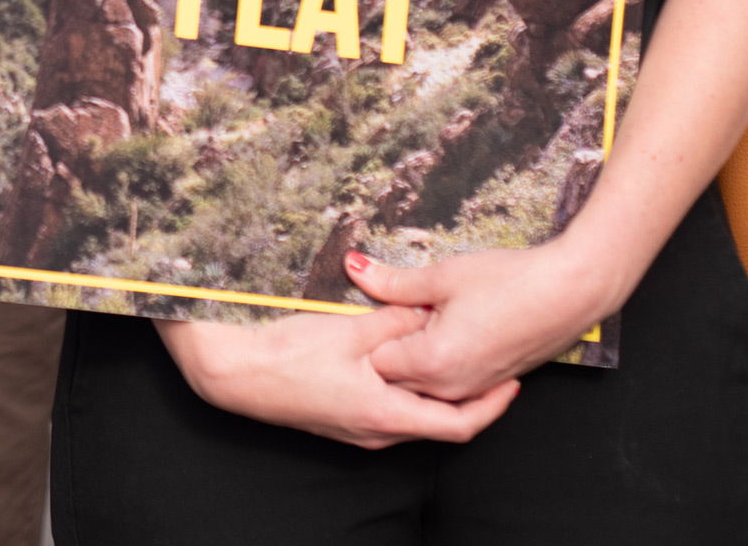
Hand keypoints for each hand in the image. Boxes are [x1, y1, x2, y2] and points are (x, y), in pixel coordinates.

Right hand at [158, 306, 515, 448]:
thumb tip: (433, 314)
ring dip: (437, 391)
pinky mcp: (343, 419)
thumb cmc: (288, 354)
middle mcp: (378, 432)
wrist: (233, 373)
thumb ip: (397, 322)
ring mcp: (359, 429)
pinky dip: (410, 390)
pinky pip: (391, 410)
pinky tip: (406, 361)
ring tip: (453, 356)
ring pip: (415, 415)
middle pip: (440, 422)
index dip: (493, 405)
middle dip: (471, 396)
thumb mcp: (350, 331)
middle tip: (493, 363)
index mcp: (387, 414)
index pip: (459, 424)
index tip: (513, 382)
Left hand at [348, 240, 622, 402]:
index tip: (378, 306)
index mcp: (432, 362)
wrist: (570, 293)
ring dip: (414, 357)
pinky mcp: (487, 384)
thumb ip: (393, 281)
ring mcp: (471, 389)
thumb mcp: (443, 276)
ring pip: (421, 386)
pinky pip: (447, 386)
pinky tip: (447, 330)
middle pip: (395, 380)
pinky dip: (437, 364)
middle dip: (388, 348)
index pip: (375, 361)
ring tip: (426, 317)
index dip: (371, 331)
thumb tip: (354, 268)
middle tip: (399, 309)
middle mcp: (450, 386)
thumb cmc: (512, 282)